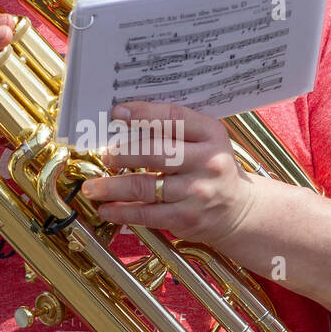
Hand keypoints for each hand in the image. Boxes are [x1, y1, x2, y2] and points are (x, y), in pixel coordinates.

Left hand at [80, 100, 256, 246]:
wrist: (239, 209)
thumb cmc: (212, 169)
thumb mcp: (205, 141)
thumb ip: (174, 130)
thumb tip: (125, 121)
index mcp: (212, 134)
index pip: (174, 118)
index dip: (143, 113)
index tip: (117, 113)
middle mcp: (208, 162)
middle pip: (156, 153)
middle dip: (123, 153)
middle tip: (104, 154)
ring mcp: (197, 192)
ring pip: (145, 186)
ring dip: (112, 187)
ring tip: (91, 187)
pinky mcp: (187, 218)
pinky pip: (147, 214)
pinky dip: (122, 211)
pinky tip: (106, 208)